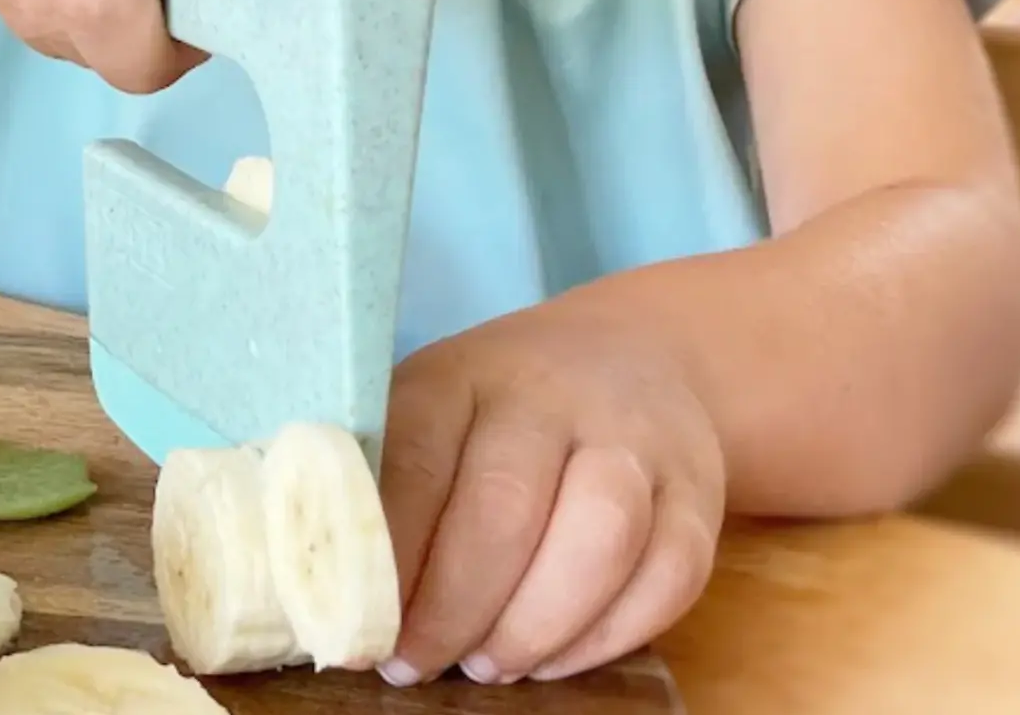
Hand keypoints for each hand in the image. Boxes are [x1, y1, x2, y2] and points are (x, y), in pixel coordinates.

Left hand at [377, 304, 724, 686]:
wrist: (635, 354)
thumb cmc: (502, 406)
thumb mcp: (435, 407)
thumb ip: (386, 477)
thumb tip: (322, 582)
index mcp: (465, 371)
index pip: (417, 456)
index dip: (390, 553)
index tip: (364, 623)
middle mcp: (552, 393)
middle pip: (506, 504)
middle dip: (456, 605)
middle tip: (419, 660)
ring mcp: (634, 437)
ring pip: (600, 534)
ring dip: (535, 624)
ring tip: (488, 666)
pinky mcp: (697, 490)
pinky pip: (669, 573)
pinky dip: (608, 635)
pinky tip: (555, 658)